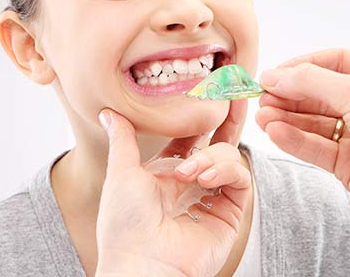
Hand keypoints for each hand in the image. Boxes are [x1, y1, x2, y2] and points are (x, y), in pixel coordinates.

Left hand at [95, 109, 250, 276]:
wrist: (141, 265)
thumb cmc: (125, 225)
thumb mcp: (121, 173)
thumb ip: (123, 139)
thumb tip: (108, 111)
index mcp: (168, 173)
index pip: (192, 137)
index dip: (201, 116)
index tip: (210, 90)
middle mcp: (193, 183)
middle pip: (219, 142)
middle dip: (228, 119)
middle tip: (234, 94)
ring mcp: (213, 197)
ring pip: (229, 157)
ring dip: (212, 156)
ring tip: (190, 172)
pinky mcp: (230, 212)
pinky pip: (240, 179)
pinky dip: (227, 170)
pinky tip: (205, 177)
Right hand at [256, 48, 349, 275]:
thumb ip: (313, 82)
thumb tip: (275, 76)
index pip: (338, 62)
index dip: (304, 65)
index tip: (274, 73)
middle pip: (323, 93)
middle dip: (292, 94)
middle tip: (261, 96)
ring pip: (316, 121)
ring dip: (288, 117)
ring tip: (262, 117)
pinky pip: (317, 146)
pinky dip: (295, 139)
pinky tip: (274, 132)